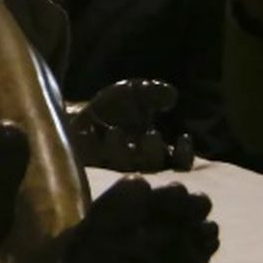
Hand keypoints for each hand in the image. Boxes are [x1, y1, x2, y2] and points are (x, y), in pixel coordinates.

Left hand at [66, 80, 194, 172]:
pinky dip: (95, 148)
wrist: (78, 113)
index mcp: (156, 152)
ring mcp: (113, 168)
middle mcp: (137, 165)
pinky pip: (94, 163)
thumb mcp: (135, 93)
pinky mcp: (88, 164)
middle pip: (151, 169)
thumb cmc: (115, 107)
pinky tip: (96, 133)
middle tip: (151, 135)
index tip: (183, 137)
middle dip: (152, 154)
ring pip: (121, 169)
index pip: (179, 164)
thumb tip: (171, 94)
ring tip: (116, 132)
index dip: (184, 155)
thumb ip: (153, 92)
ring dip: (121, 151)